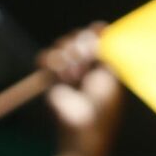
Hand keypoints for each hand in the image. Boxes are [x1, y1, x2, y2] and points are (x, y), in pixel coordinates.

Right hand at [41, 24, 121, 155]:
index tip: (96, 33)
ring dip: (68, 57)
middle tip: (85, 62)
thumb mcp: (109, 76)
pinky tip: (61, 75)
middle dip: (81, 45)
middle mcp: (84, 63)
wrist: (83, 129)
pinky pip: (45, 58)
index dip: (94, 32)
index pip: (95, 35)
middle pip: (77, 36)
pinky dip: (51, 62)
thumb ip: (105, 51)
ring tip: (74, 77)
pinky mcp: (49, 78)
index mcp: (103, 62)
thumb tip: (100, 26)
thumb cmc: (103, 107)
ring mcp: (66, 70)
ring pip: (61, 44)